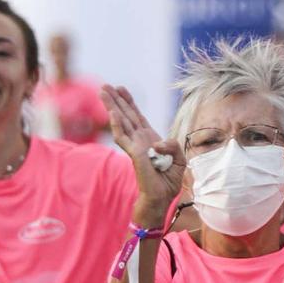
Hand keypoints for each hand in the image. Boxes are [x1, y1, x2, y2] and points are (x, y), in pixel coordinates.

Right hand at [101, 84, 182, 223]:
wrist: (162, 197)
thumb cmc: (169, 180)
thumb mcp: (180, 159)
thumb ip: (173, 146)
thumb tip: (156, 144)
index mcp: (150, 139)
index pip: (137, 116)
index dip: (129, 102)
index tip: (121, 88)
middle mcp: (140, 140)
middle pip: (126, 115)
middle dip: (116, 99)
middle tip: (105, 86)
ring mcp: (135, 146)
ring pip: (121, 122)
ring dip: (112, 106)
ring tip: (103, 92)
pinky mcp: (134, 155)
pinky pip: (123, 137)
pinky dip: (118, 125)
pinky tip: (112, 113)